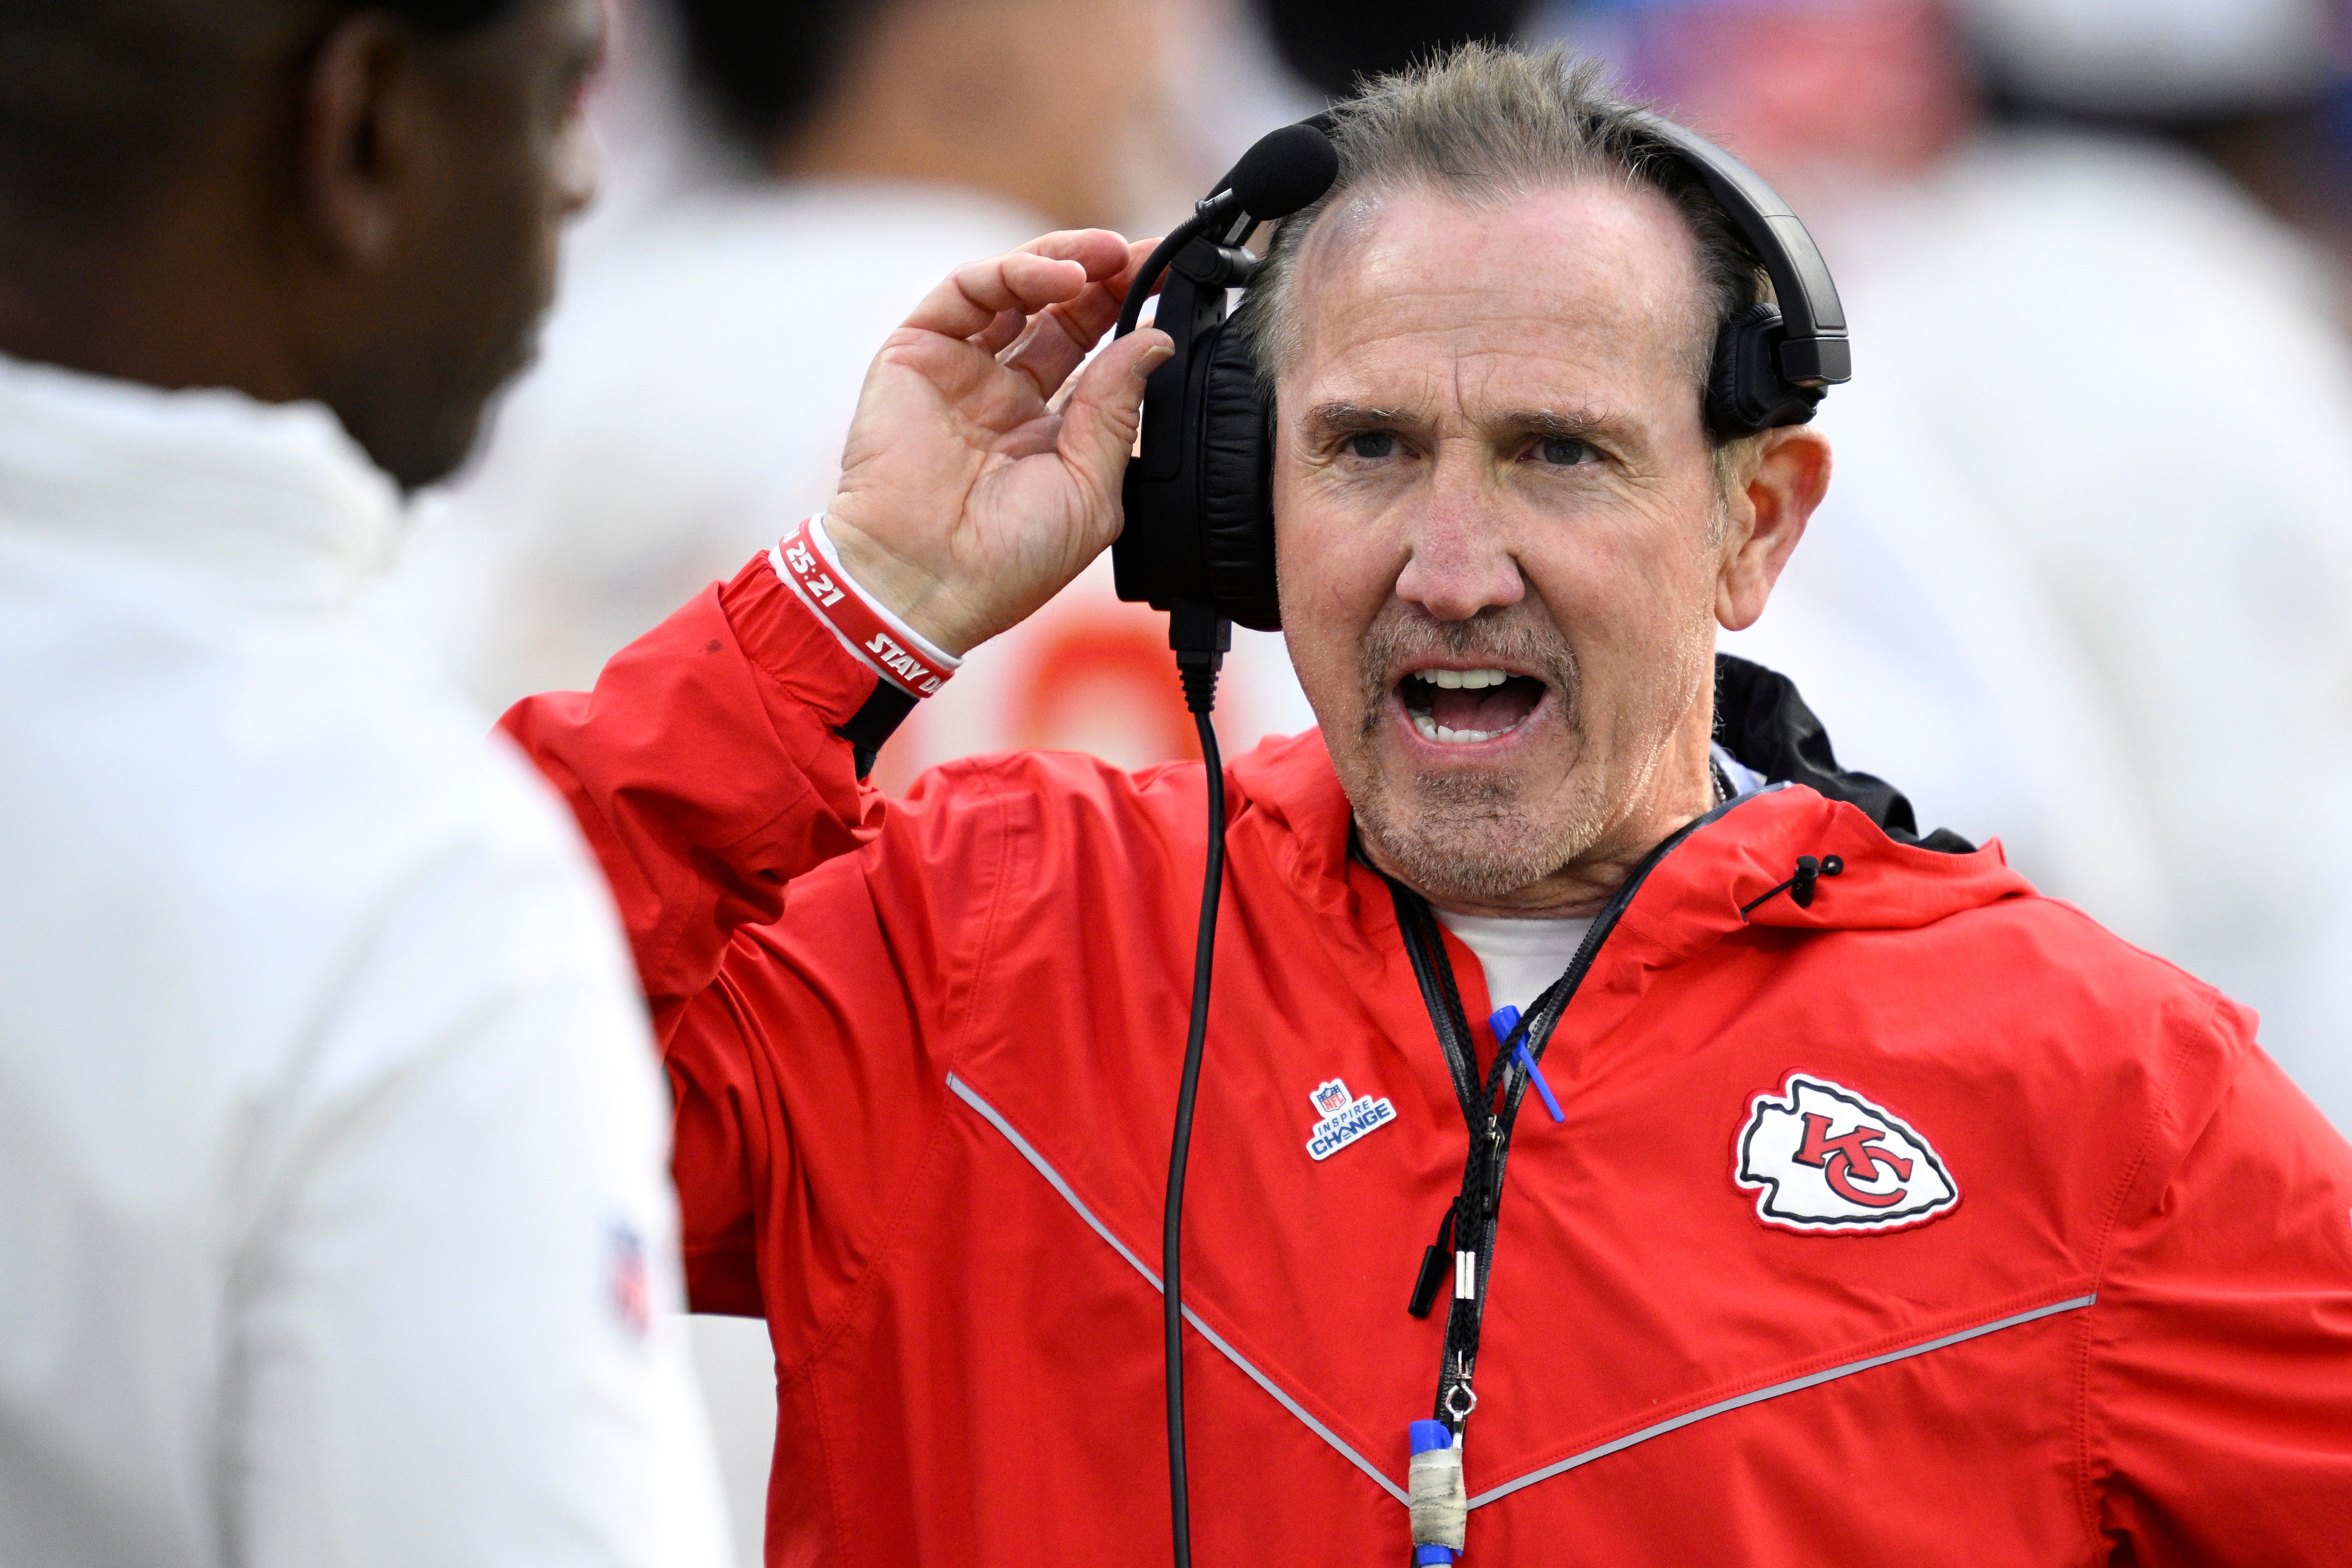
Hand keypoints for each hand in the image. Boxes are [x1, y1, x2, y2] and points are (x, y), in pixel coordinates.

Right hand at [823, 230, 1171, 656]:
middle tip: (1148, 258)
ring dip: (1066, 262)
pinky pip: (968, 291)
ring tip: (1109, 256)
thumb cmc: (1005, 561)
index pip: (1098, 357)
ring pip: (1017, 290)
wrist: (922, 580)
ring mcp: (961, 371)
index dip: (1134, 316)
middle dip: (1108, 279)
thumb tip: (1154, 343)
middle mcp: (1005, 396)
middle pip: (1063, 315)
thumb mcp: (1091, 490)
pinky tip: (1060, 278)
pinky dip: (1015, 273)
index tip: (1175, 288)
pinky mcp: (917, 352)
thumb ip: (1118, 412)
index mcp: (1049, 434)